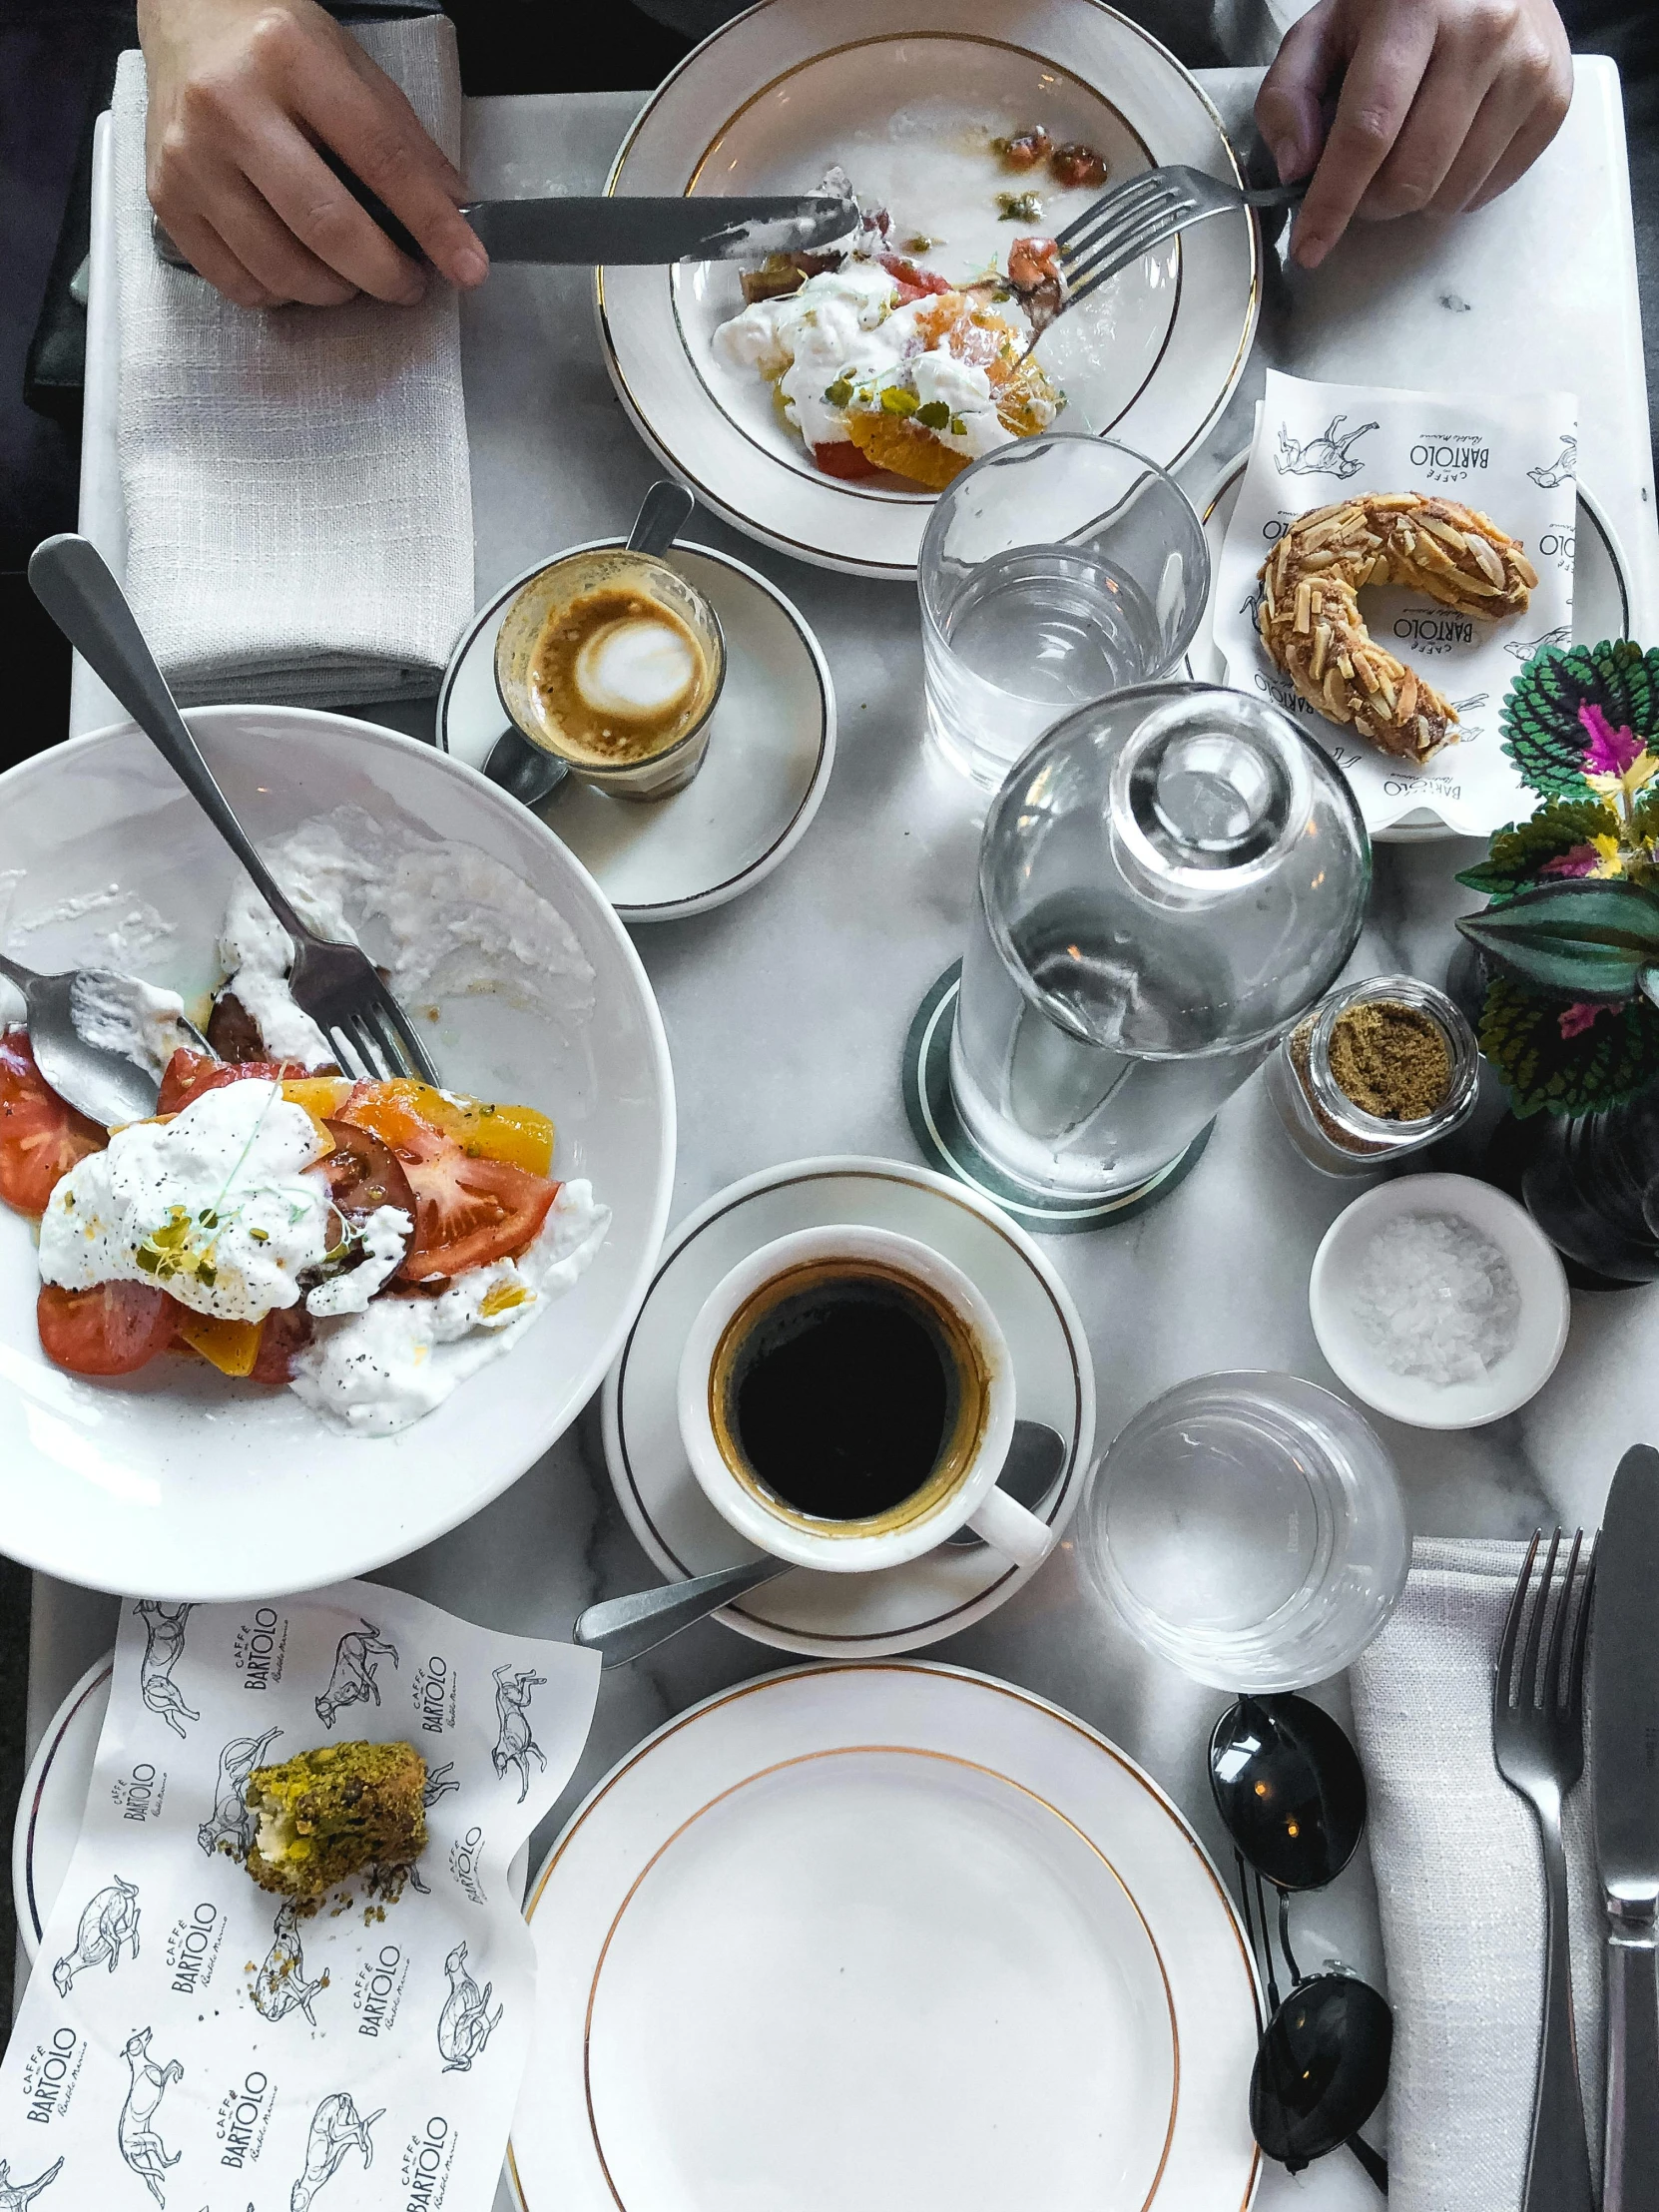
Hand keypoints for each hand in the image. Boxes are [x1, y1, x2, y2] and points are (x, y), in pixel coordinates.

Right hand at [136, 0, 488, 307]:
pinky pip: (237, 281)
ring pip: (280, 267)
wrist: (188, 17)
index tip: (469, 267)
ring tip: (354, 277)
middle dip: (384, 274)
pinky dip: (282, 294)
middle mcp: (229, 104)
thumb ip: (404, 141)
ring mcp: (189, 156)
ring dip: (335, 291)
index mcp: (289, 57)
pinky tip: (299, 271)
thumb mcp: (351, 67)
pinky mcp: (164, 197)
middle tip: (408, 283)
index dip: (433, 225)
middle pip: (326, 225)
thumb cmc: (278, 47)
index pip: (381, 158)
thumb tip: (455, 219)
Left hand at [1255, 0, 1571, 268]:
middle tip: (1358, 184)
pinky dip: (1454, 189)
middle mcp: (1483, 32)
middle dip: (1370, 203)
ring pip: (1451, 192)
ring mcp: (1528, 66)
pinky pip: (1489, 189)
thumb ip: (1289, 95)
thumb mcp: (1323, 31)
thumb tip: (1297, 168)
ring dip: (1412, 199)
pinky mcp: (1554, 98)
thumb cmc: (1396, 6)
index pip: (1369, 130)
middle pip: (1411, 174)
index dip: (1333, 201)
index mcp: (1415, 7)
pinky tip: (1445, 149)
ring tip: (1402, 158)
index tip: (1309, 246)